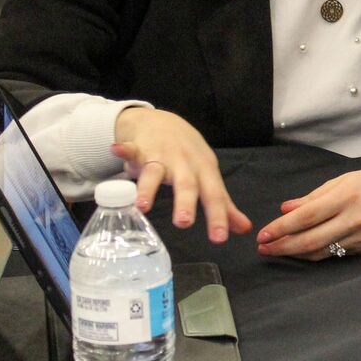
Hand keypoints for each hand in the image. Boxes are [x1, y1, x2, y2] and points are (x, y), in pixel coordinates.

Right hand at [111, 108, 251, 241]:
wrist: (165, 122)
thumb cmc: (189, 155)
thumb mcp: (208, 176)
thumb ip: (223, 204)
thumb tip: (244, 229)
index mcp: (204, 171)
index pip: (214, 196)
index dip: (218, 217)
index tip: (219, 239)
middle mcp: (184, 163)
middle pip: (185, 184)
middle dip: (185, 202)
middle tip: (184, 223)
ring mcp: (161, 155)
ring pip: (155, 171)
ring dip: (147, 187)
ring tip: (142, 205)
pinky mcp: (139, 148)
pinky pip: (131, 149)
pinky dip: (124, 150)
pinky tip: (117, 150)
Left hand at [256, 159, 360, 259]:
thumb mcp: (343, 181)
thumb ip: (313, 197)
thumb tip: (285, 210)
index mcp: (346, 197)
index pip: (307, 216)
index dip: (282, 228)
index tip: (263, 234)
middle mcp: (354, 219)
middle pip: (311, 240)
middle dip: (283, 247)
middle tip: (264, 248)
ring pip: (322, 252)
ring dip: (296, 254)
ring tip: (277, 251)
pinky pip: (335, 255)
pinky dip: (315, 254)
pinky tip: (301, 251)